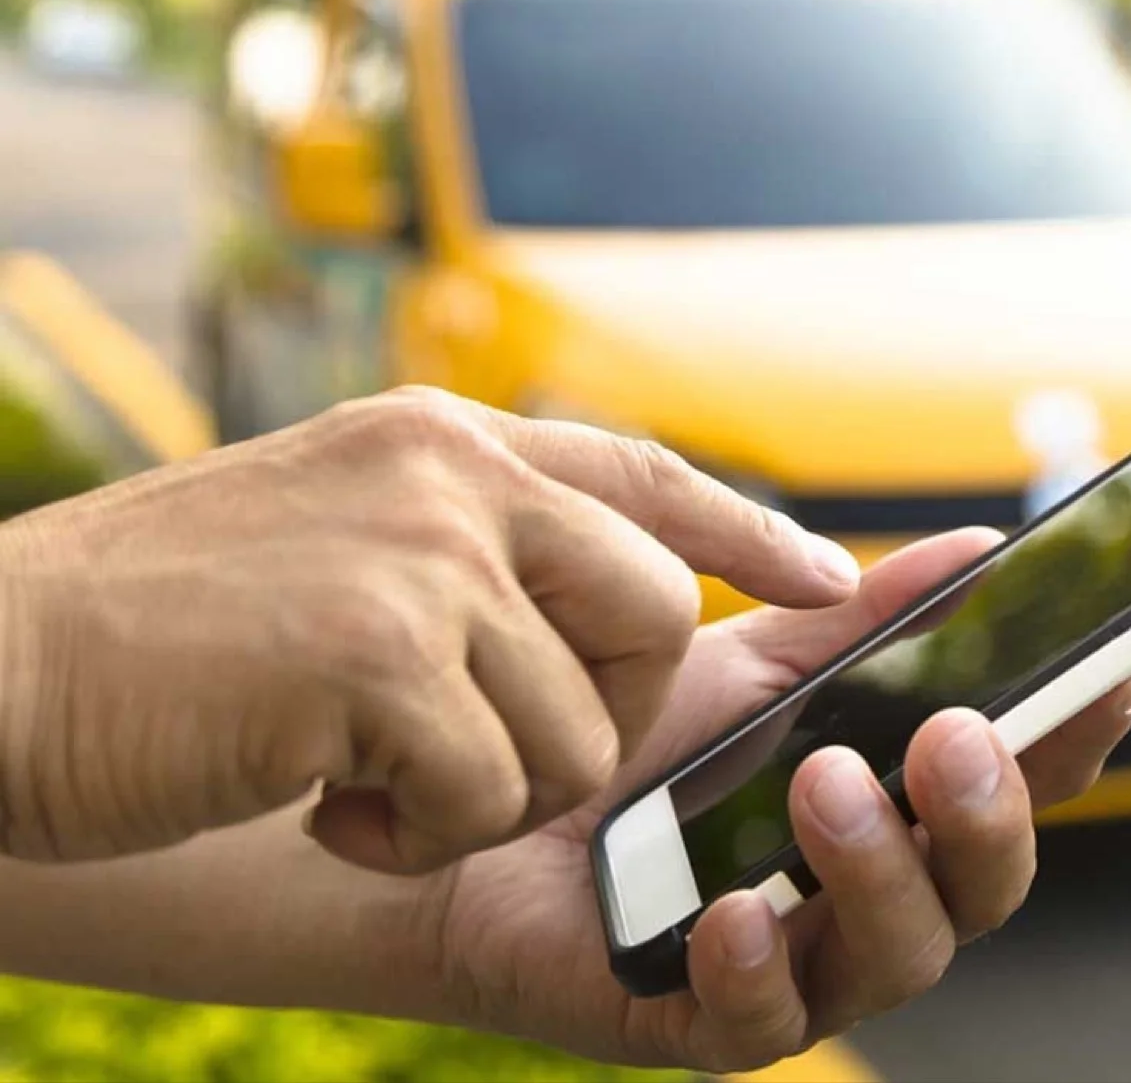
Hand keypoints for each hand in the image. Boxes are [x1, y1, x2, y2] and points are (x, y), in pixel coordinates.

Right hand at [0, 386, 856, 870]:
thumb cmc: (157, 632)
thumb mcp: (333, 536)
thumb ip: (465, 544)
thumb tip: (613, 587)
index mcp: (442, 441)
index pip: (643, 472)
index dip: (749, 529)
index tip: (832, 576)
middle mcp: (449, 474)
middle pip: (649, 618)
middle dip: (588, 712)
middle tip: (454, 740)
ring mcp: (418, 556)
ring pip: (577, 729)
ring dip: (478, 790)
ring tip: (357, 769)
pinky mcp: (377, 654)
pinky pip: (490, 794)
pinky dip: (414, 831)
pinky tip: (317, 797)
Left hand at [428, 528, 1130, 1072]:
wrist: (480, 816)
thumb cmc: (636, 746)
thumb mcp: (757, 666)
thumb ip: (870, 622)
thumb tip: (982, 549)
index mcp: (904, 804)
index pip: (1027, 780)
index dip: (1081, 732)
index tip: (1111, 666)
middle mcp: (873, 893)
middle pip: (988, 881)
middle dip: (987, 812)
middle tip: (949, 734)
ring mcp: (801, 967)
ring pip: (901, 955)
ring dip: (878, 871)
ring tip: (823, 788)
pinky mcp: (705, 1023)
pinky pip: (763, 1024)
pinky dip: (759, 968)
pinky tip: (734, 912)